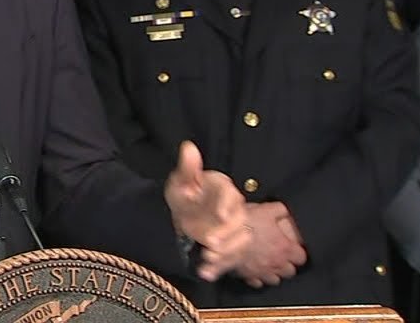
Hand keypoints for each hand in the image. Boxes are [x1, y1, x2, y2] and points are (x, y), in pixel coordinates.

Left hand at [164, 140, 251, 280]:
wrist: (182, 217)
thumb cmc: (183, 196)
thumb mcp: (179, 182)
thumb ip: (186, 168)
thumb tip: (188, 147)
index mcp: (222, 188)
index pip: (231, 194)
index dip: (228, 205)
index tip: (221, 215)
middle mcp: (233, 209)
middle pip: (240, 221)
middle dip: (228, 234)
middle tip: (211, 242)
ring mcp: (233, 229)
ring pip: (240, 241)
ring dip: (227, 252)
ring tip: (208, 257)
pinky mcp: (230, 246)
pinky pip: (231, 258)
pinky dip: (219, 267)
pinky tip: (205, 272)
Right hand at [233, 202, 307, 287]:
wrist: (224, 237)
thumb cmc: (246, 224)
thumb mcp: (266, 210)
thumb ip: (280, 210)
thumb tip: (286, 210)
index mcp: (284, 248)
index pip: (301, 258)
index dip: (298, 253)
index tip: (293, 249)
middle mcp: (276, 263)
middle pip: (290, 272)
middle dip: (287, 265)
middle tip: (281, 256)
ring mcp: (262, 271)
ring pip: (275, 280)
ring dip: (273, 272)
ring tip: (268, 264)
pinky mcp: (248, 276)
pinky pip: (257, 282)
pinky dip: (257, 277)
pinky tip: (254, 269)